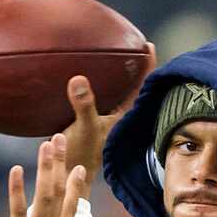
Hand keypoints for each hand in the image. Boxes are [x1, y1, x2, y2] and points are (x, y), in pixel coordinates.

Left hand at [5, 133, 85, 216]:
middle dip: (59, 164)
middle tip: (59, 138)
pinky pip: (19, 212)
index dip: (75, 186)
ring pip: (45, 195)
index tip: (80, 167)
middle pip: (59, 192)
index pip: (72, 207)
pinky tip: (15, 170)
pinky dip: (17, 190)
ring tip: (47, 144)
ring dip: (46, 168)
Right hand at [62, 42, 155, 198]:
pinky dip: (96, 84)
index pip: (142, 85)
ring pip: (114, 91)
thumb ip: (84, 104)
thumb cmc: (81, 154)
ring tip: (111, 52)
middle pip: (131, 85)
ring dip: (115, 74)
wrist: (67, 175)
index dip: (148, 64)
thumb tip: (78, 79)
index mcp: (124, 115)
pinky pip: (96, 96)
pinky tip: (84, 74)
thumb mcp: (84, 127)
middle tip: (131, 41)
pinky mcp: (90, 120)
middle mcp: (118, 115)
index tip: (149, 44)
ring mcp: (104, 118)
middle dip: (133, 64)